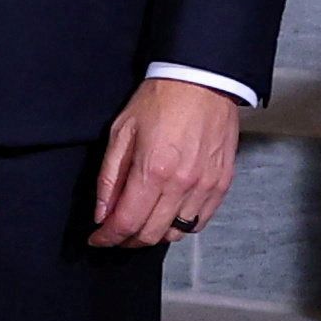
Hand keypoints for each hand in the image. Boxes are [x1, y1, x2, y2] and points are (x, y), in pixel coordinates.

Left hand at [83, 74, 243, 252]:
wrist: (202, 81)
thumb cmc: (159, 100)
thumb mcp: (121, 133)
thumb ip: (109, 178)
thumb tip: (102, 212)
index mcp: (153, 171)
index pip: (127, 222)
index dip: (108, 237)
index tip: (98, 239)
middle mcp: (182, 185)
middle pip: (151, 234)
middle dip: (127, 240)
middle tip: (115, 233)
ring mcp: (206, 187)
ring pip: (177, 233)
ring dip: (154, 234)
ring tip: (140, 223)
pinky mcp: (222, 184)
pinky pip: (200, 221)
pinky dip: (181, 225)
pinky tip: (167, 215)